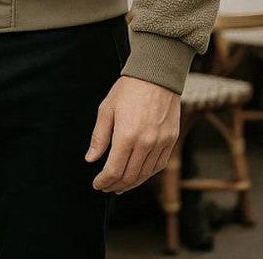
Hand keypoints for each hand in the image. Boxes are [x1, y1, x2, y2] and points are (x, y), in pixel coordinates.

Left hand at [85, 75, 179, 192]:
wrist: (156, 75)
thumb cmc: (129, 89)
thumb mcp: (107, 109)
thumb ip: (99, 137)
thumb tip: (91, 158)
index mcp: (126, 135)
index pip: (113, 170)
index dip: (103, 181)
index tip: (97, 184)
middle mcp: (145, 142)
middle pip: (129, 176)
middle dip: (115, 185)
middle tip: (106, 187)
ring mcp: (161, 142)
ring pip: (145, 174)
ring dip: (131, 183)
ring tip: (120, 185)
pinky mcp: (171, 140)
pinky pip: (159, 165)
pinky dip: (148, 174)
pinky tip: (139, 174)